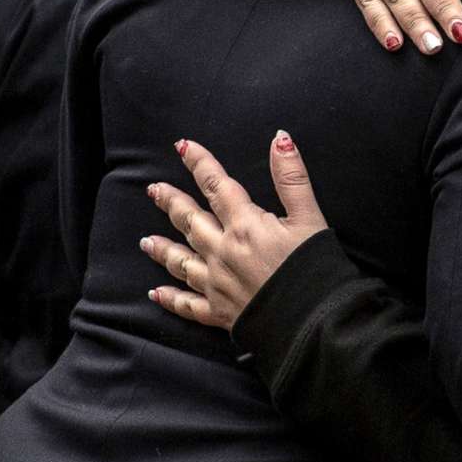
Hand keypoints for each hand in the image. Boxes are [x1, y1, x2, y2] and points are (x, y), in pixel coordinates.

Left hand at [142, 133, 328, 331]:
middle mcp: (223, 252)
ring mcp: (217, 284)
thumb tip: (280, 139)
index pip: (216, 185)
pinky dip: (170, 299)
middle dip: (171, 203)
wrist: (313, 322)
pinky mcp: (220, 312)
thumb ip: (292, 177)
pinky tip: (155, 294)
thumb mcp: (310, 218)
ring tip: (145, 241)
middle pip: (190, 221)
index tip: (182, 147)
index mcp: (245, 225)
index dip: (199, 163)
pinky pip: (188, 305)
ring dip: (163, 249)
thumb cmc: (315, 269)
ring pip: (181, 261)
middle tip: (153, 190)